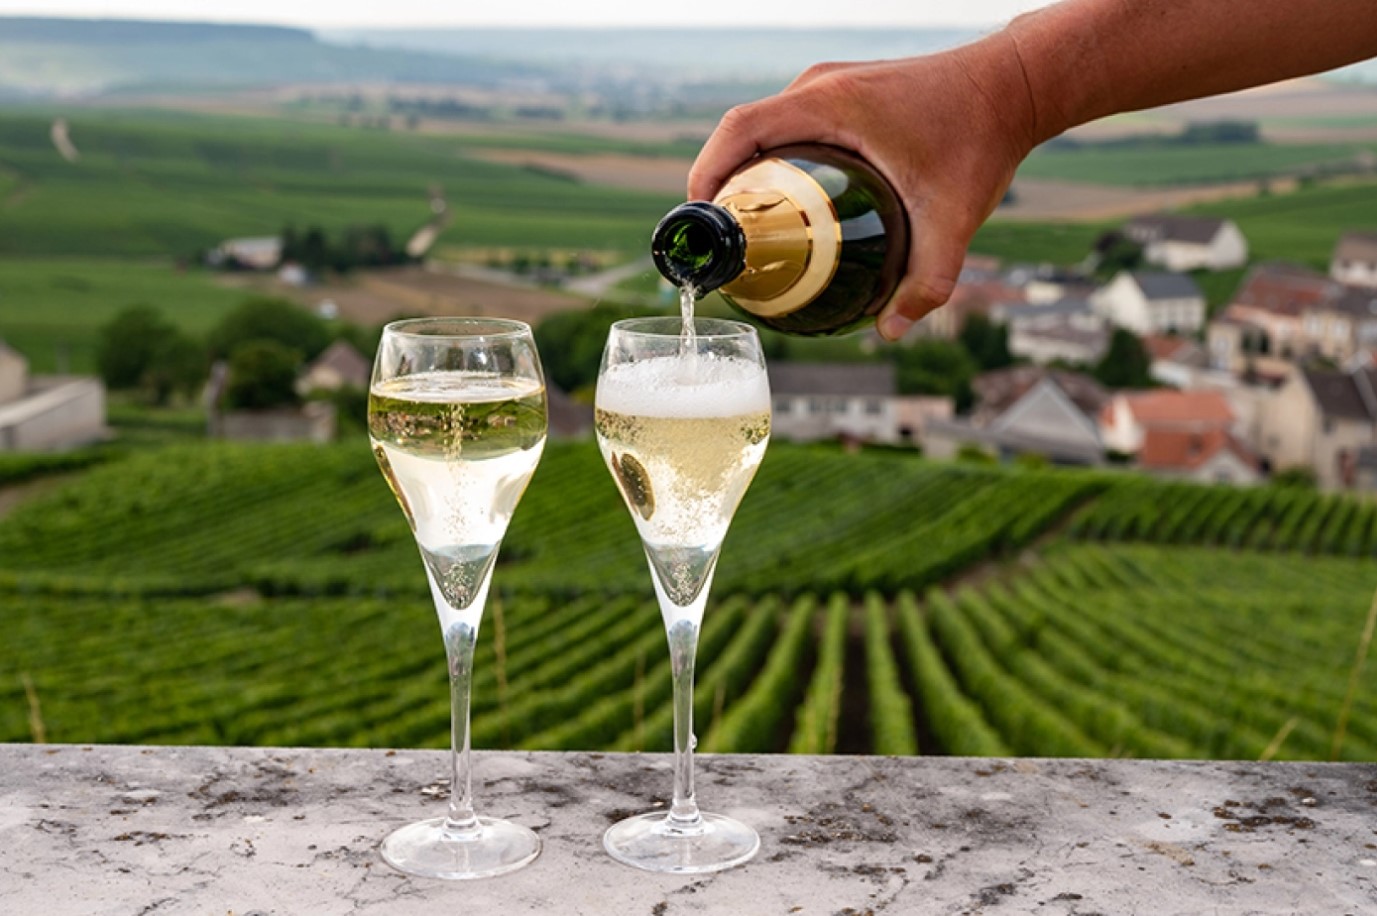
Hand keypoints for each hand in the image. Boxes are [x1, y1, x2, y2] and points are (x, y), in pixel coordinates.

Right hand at [687, 34, 1038, 340]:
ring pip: (763, 127)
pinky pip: (787, 124)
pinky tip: (784, 203)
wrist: (1015, 85)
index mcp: (829, 104)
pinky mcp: (842, 93)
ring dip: (744, 171)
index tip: (697, 220)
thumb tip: (890, 330)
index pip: (740, 129)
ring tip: (745, 229)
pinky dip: (772, 159)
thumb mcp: (955, 217)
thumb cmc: (982, 138)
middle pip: (741, 132)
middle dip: (720, 184)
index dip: (706, 171)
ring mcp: (829, 86)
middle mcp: (819, 87)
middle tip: (721, 242)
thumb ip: (929, 279)